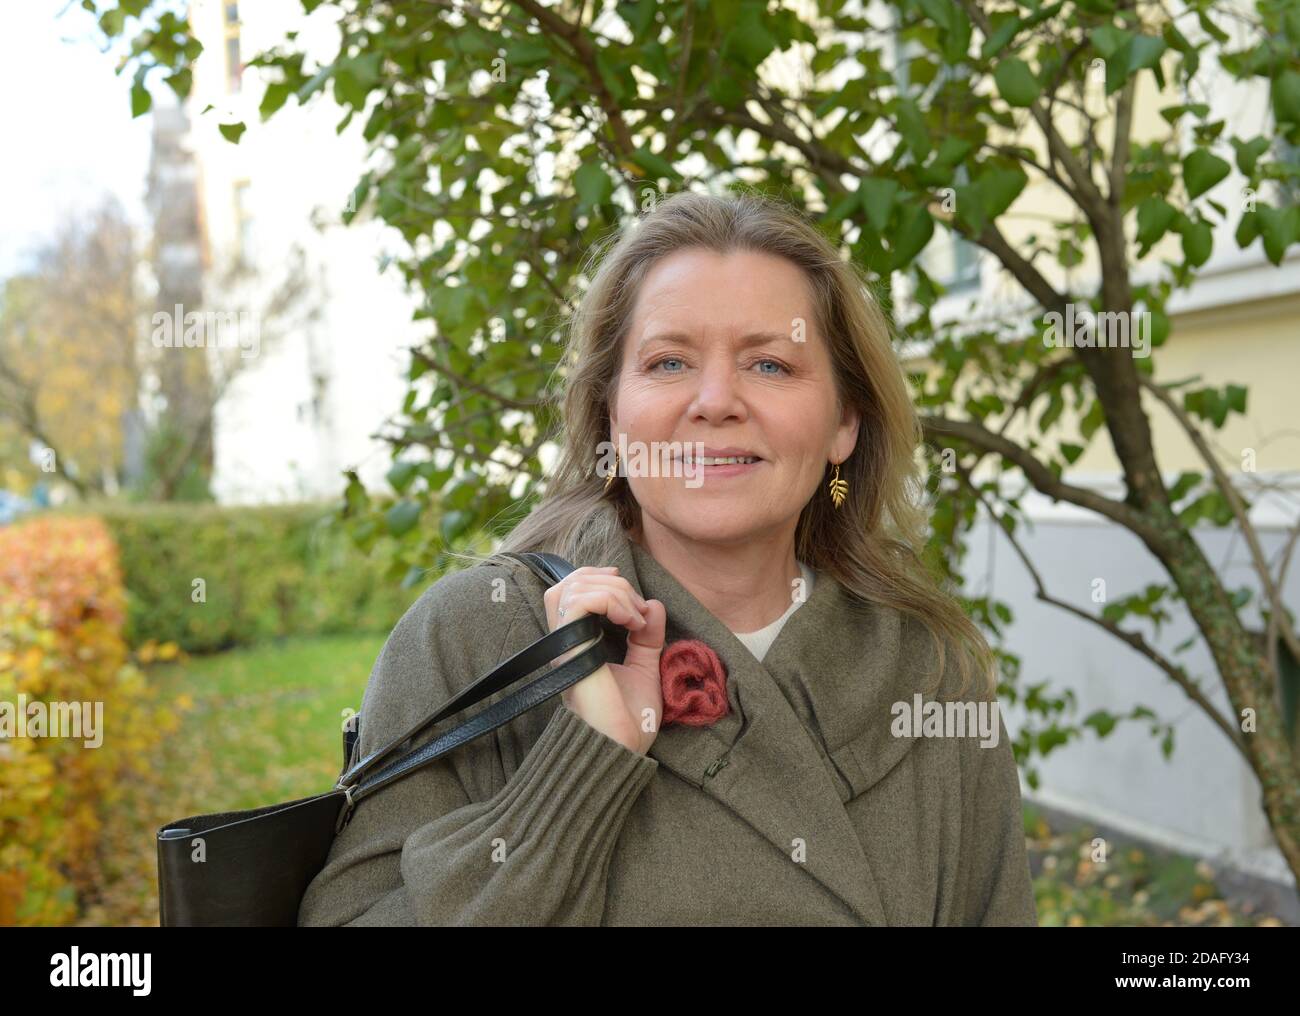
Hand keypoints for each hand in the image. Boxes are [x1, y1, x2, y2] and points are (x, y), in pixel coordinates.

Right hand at [543, 566, 665, 753]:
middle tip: (639, 610)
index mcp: (578, 646)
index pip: (572, 590)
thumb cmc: (628, 721)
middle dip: (611, 582)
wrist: (622, 750)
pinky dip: (612, 601)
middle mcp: (567, 643)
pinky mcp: (573, 651)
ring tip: (637, 619)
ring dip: (615, 591)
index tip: (635, 600)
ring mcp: (567, 646)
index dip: (601, 579)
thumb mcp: (644, 669)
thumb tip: (655, 604)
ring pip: (574, 587)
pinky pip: (582, 602)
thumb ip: (648, 638)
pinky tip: (632, 623)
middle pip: (570, 582)